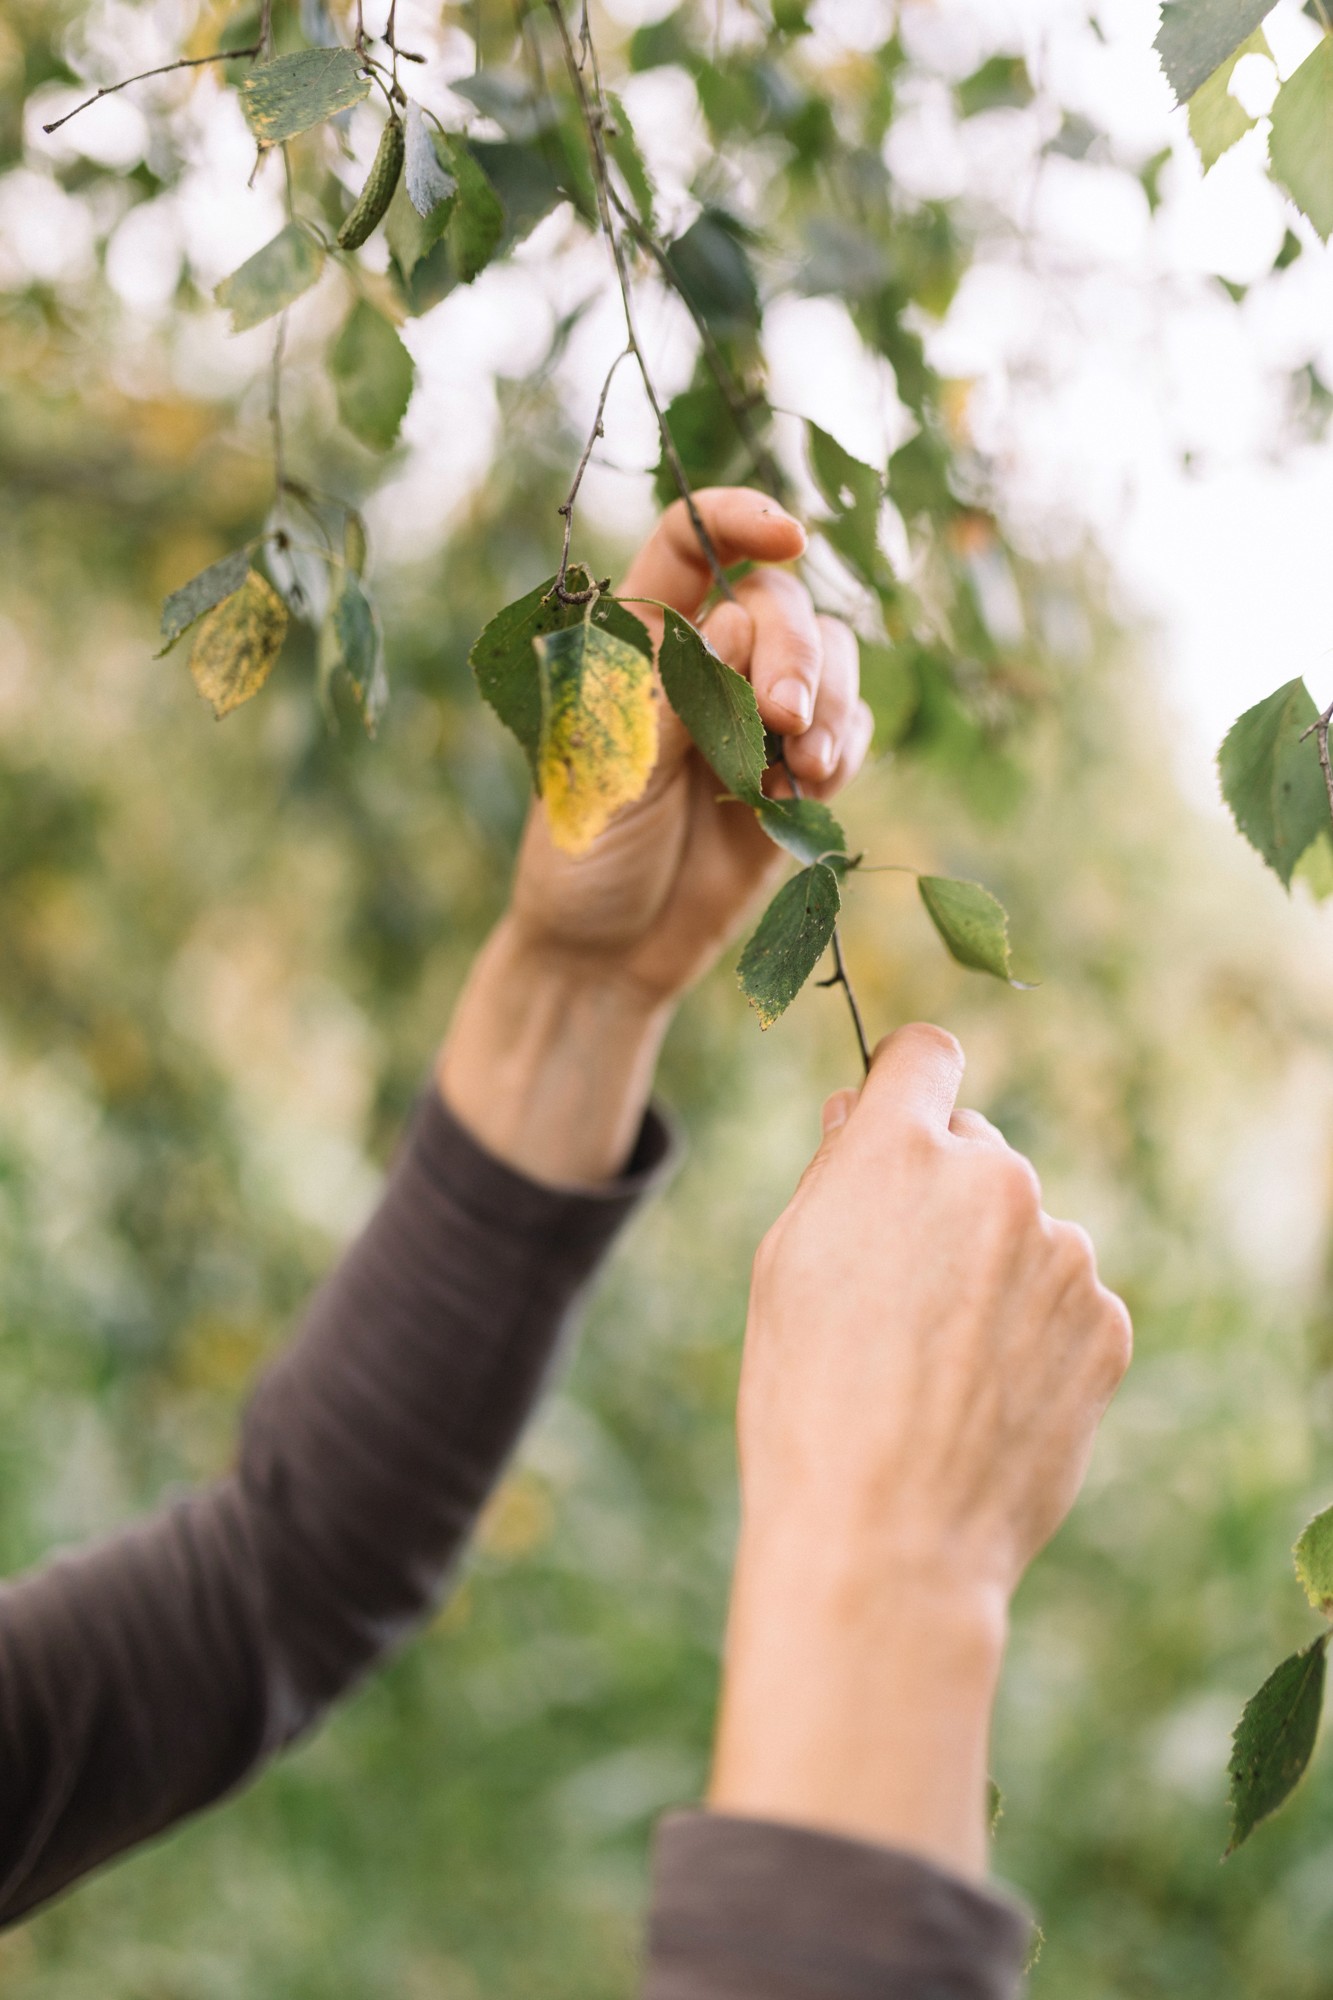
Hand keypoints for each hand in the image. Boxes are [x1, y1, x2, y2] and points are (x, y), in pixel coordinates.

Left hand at [506, 486, 874, 1004]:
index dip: (740, 521)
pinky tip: (811, 791)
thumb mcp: (614, 773)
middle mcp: (705, 664)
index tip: (789, 540)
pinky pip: (848, 730)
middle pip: (779, 605)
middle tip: (782, 720)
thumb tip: (740, 619)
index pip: (690, 543)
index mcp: (640, 643)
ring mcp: (755, 717)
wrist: (607, 954)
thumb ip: (677, 699)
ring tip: (802, 768)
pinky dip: (844, 749)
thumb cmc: (585, 856)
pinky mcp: (795, 774)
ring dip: (830, 704)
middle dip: (795, 654)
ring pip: (832, 660)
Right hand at [709, 1024, 1130, 1874]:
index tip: (899, 1118)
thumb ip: (836, 1173)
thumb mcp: (786, 1266)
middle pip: (976, 1150)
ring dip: (993, 1268)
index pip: (926, 1054)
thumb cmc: (807, 1399)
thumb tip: (861, 1115)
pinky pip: (1065, 1299)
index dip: (907, 1083)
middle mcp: (995, 1180)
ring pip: (1025, 1231)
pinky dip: (1034, 1331)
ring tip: (938, 1364)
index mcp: (899, 1151)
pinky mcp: (1105, 1322)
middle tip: (897, 1290)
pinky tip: (985, 1395)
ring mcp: (1063, 1252)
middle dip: (944, 1195)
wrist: (887, 1539)